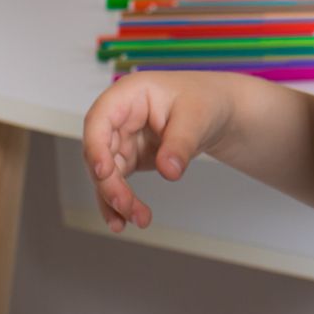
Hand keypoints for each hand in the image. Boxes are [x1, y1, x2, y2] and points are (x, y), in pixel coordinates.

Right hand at [81, 71, 234, 232]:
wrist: (218, 110)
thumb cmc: (205, 100)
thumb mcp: (198, 116)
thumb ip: (180, 143)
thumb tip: (169, 171)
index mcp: (130, 94)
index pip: (99, 119)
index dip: (95, 146)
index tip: (103, 171)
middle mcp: (120, 116)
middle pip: (100, 152)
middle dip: (110, 184)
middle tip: (128, 207)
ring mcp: (122, 138)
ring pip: (106, 173)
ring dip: (115, 199)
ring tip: (137, 219)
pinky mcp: (130, 157)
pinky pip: (117, 182)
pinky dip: (120, 202)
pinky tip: (125, 220)